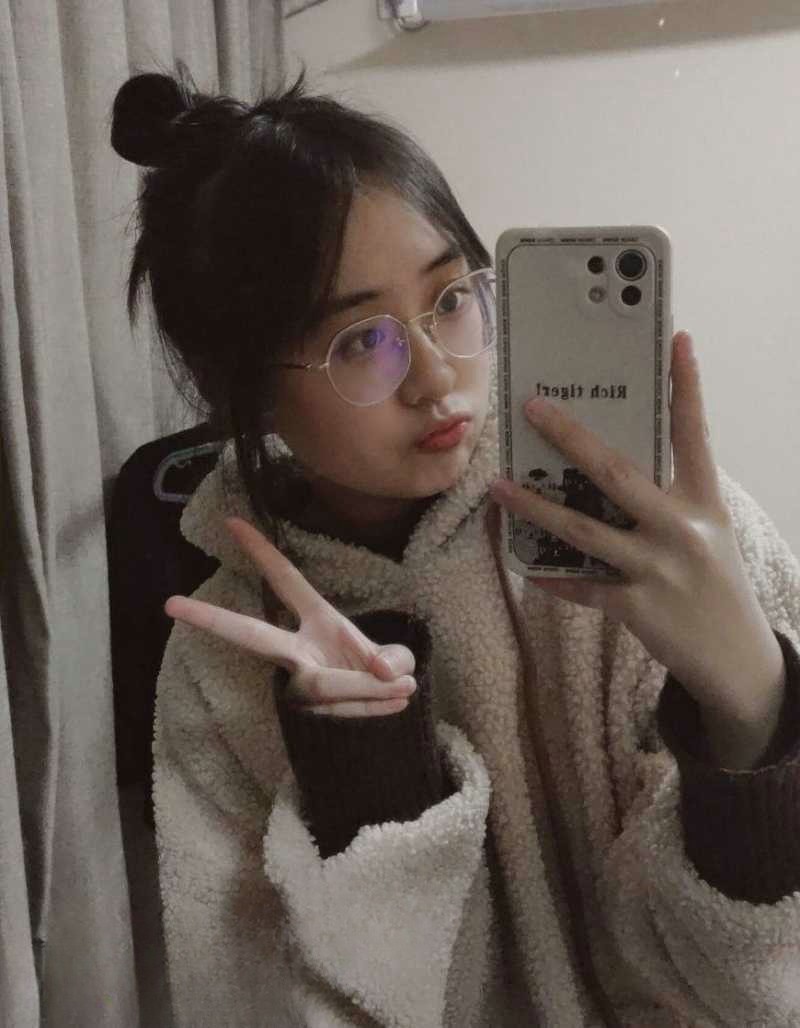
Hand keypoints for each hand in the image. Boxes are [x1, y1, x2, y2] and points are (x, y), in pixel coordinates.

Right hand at [163, 516, 416, 717]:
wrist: (380, 723)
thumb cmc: (380, 675)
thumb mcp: (396, 658)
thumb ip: (395, 657)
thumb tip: (382, 671)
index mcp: (318, 620)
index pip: (286, 581)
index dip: (262, 552)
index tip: (232, 522)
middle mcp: (297, 652)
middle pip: (252, 636)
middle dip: (214, 620)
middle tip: (171, 604)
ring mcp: (297, 686)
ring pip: (329, 686)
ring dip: (371, 690)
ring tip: (404, 688)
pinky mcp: (307, 717)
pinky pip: (346, 711)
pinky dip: (378, 708)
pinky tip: (398, 703)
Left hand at [489, 330, 783, 722]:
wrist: (736, 656)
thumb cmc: (715, 582)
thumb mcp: (707, 531)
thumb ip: (668, 500)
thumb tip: (609, 470)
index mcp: (703, 502)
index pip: (694, 433)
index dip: (686, 386)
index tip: (676, 340)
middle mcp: (681, 528)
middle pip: (617, 472)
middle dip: (570, 437)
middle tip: (533, 408)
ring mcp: (658, 568)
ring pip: (583, 529)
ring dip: (535, 507)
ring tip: (498, 487)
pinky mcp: (637, 606)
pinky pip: (582, 585)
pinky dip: (553, 577)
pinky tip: (526, 567)